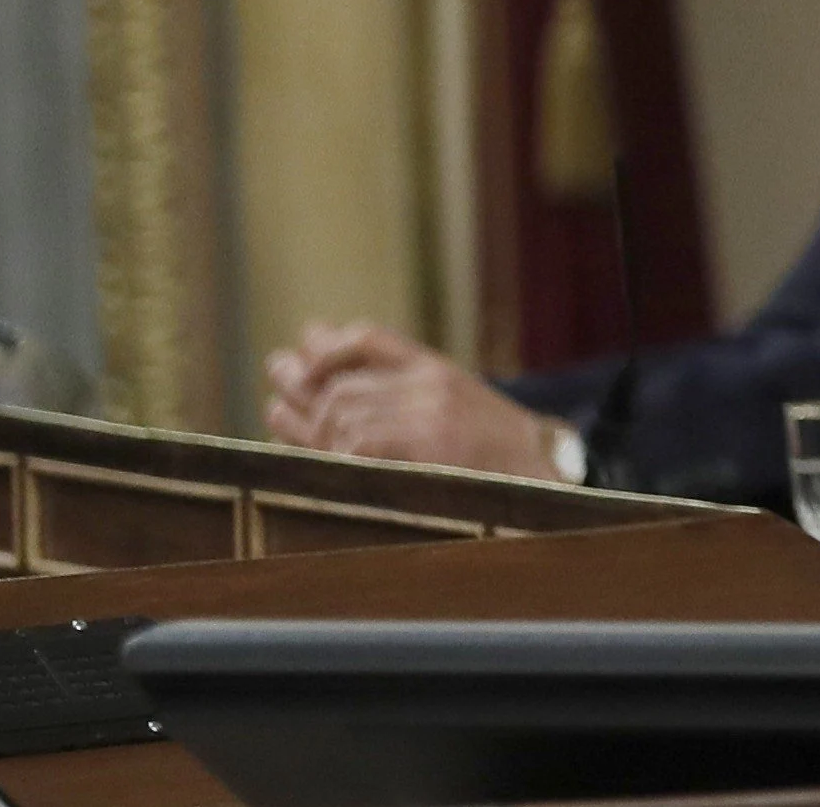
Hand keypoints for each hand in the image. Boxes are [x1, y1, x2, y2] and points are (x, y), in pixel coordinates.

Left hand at [261, 321, 569, 479]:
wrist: (543, 480)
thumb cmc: (492, 450)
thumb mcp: (451, 404)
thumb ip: (398, 387)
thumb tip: (332, 359)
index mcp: (439, 371)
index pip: (372, 340)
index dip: (329, 347)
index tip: (300, 353)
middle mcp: (433, 385)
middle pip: (345, 383)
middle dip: (304, 390)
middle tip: (277, 394)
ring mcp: (430, 415)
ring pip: (344, 415)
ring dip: (313, 430)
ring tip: (290, 427)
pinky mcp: (426, 449)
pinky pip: (358, 447)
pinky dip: (333, 457)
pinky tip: (320, 460)